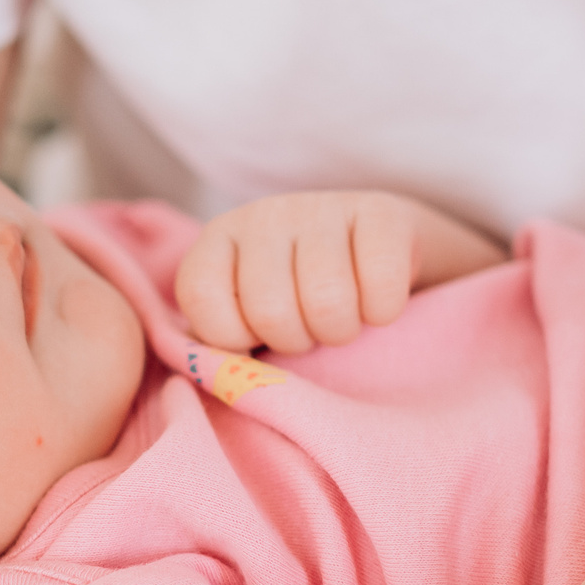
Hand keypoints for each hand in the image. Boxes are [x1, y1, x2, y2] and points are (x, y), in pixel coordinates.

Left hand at [176, 191, 424, 352]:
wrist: (374, 258)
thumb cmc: (298, 303)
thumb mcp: (245, 320)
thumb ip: (217, 348)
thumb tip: (213, 377)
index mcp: (219, 240)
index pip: (202, 298)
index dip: (235, 338)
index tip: (257, 334)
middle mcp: (265, 215)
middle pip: (270, 312)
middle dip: (295, 341)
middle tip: (308, 329)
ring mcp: (322, 207)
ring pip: (327, 303)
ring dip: (339, 331)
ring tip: (341, 319)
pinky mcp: (380, 211)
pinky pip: (380, 286)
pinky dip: (382, 312)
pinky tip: (375, 303)